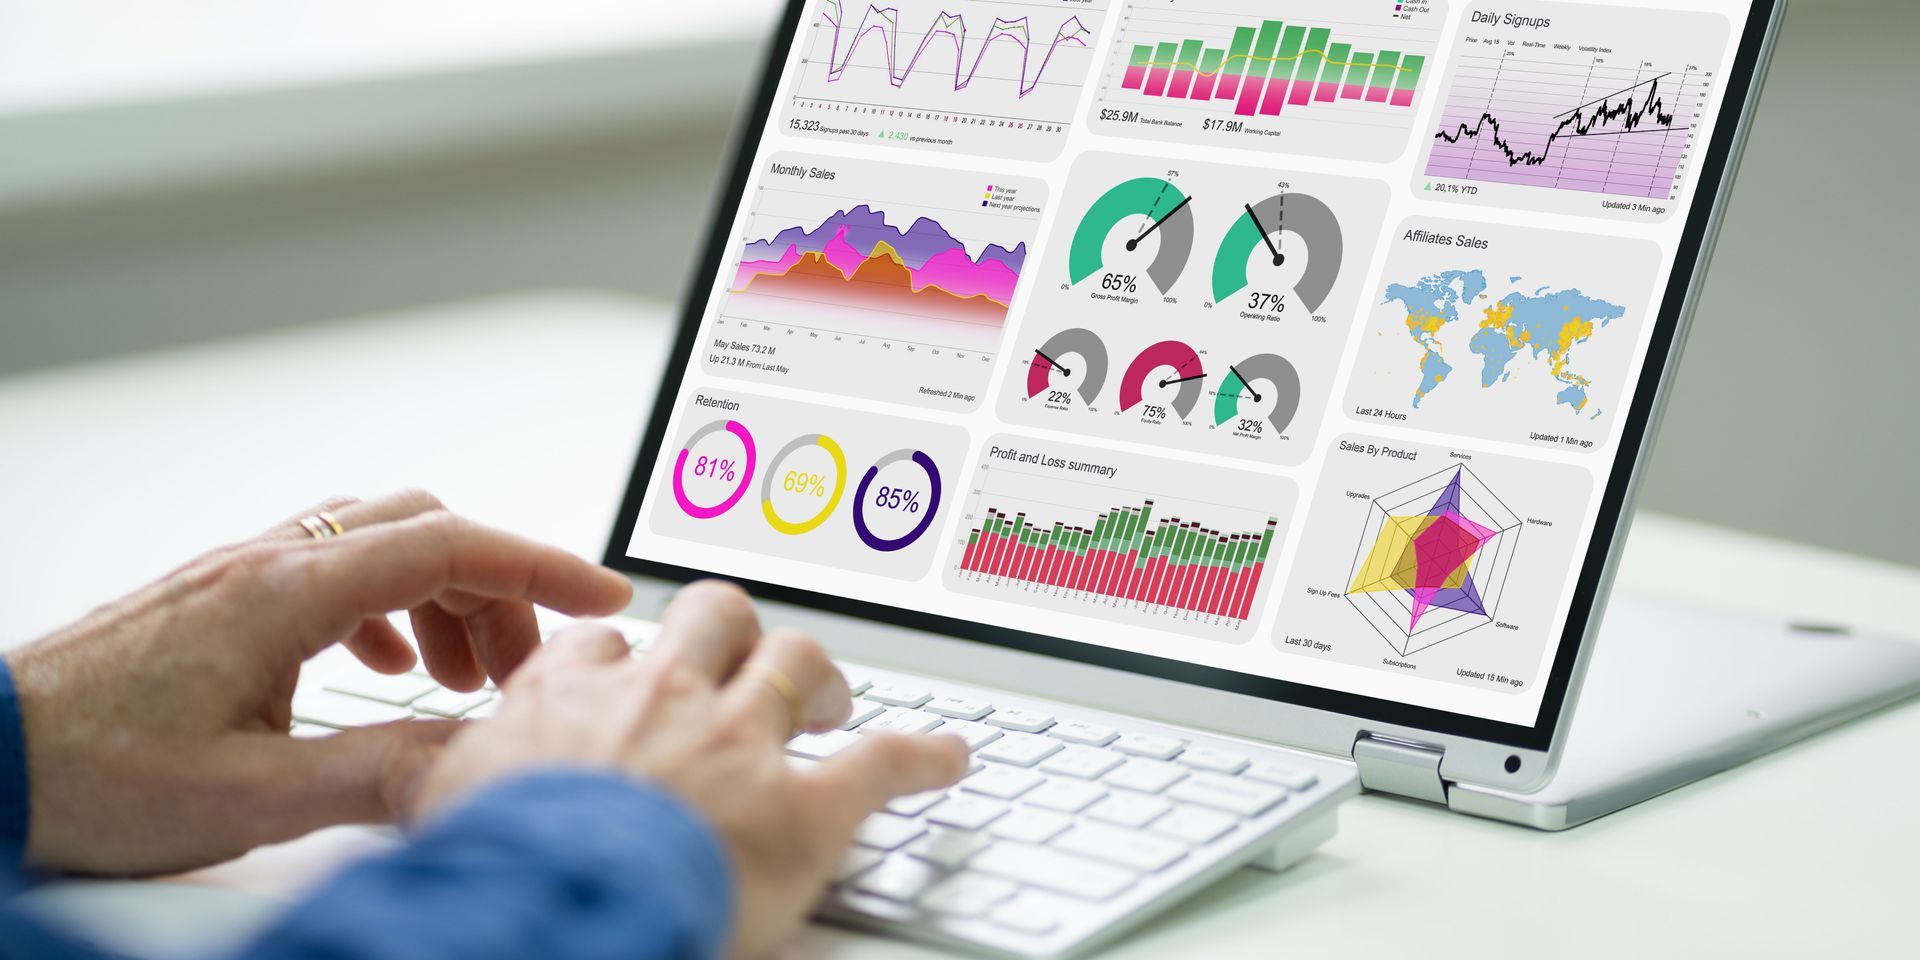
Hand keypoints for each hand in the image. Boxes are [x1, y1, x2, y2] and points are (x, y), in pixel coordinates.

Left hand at [5, 490, 631, 874]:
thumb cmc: (90, 776)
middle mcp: (265, 562)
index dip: (540, 566)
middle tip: (519, 670)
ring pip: (377, 542)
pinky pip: (331, 567)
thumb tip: (483, 752)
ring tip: (454, 681)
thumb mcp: (254, 796)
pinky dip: (385, 605)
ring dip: (440, 596)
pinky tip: (379, 668)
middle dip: (495, 588)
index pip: (449, 544)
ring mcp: (237, 573)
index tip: (603, 593)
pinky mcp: (216, 598)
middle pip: (424, 529)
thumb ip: (383, 769)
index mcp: (285, 593)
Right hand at [414, 581, 968, 959]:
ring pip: (794, 659)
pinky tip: (951, 758)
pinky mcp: (802, 803)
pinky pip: (883, 758)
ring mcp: (736, 740)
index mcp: (573, 695)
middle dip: (735, 634)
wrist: (550, 910)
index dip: (627, 656)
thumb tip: (386, 774)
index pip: (605, 644)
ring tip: (827, 697)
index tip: (637, 669)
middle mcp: (661, 697)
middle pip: (713, 620)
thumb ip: (427, 779)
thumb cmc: (495, 868)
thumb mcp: (436, 810)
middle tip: (749, 664)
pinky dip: (925, 757)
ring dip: (815, 674)